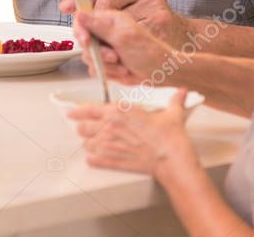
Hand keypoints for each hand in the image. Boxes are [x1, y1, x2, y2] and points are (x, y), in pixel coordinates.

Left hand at [60, 0, 189, 46]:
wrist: (181, 39)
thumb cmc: (148, 24)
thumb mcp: (125, 7)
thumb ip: (101, 6)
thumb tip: (69, 7)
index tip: (65, 7)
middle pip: (105, 0)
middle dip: (91, 20)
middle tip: (84, 37)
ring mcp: (153, 3)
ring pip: (116, 18)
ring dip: (104, 37)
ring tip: (104, 50)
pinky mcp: (160, 21)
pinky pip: (129, 35)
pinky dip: (118, 47)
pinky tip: (118, 55)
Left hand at [68, 88, 196, 177]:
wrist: (173, 161)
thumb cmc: (171, 138)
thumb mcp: (173, 114)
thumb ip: (174, 101)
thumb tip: (181, 92)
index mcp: (120, 112)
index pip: (89, 109)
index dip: (78, 111)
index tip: (72, 112)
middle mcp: (111, 128)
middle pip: (83, 127)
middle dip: (83, 127)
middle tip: (86, 128)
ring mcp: (110, 146)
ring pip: (87, 144)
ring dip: (89, 143)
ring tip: (94, 143)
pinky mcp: (114, 162)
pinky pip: (94, 161)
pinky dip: (93, 159)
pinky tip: (95, 158)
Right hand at [73, 8, 170, 84]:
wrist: (162, 73)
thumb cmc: (150, 53)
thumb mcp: (124, 37)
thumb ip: (99, 25)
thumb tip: (80, 13)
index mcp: (110, 19)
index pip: (83, 19)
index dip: (81, 30)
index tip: (86, 41)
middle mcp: (106, 31)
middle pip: (84, 40)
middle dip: (97, 53)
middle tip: (114, 57)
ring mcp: (106, 46)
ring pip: (89, 57)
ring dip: (105, 65)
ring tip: (123, 66)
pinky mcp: (108, 61)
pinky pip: (96, 68)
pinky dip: (108, 73)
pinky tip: (122, 71)